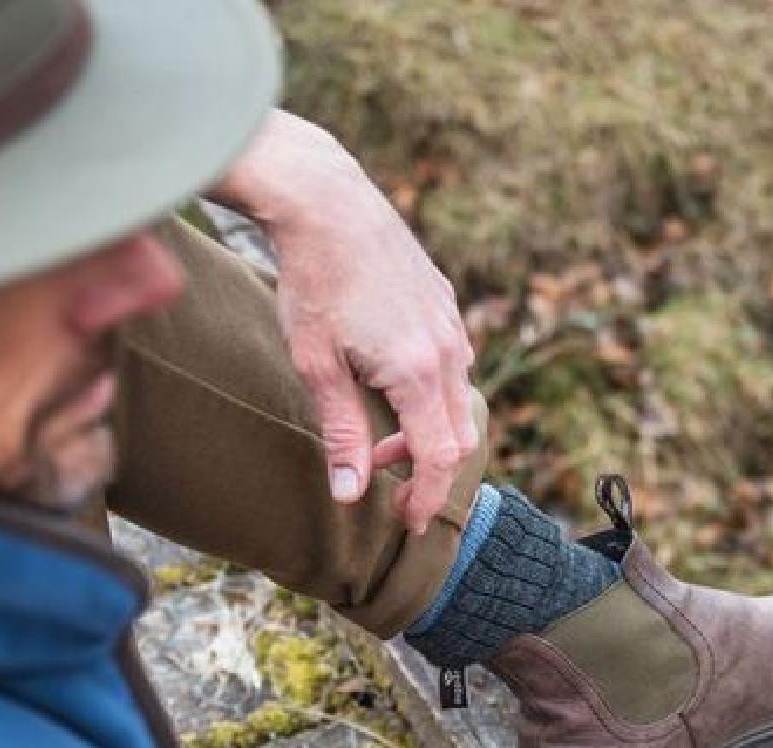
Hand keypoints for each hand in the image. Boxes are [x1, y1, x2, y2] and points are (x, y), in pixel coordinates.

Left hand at [213, 110, 476, 535]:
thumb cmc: (313, 282)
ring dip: (429, 430)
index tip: (408, 521)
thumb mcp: (317, 366)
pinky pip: (454, 367)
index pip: (439, 458)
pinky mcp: (445, 306)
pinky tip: (391, 384)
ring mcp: (451, 326)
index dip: (426, 498)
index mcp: (418, 373)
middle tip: (387, 481)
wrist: (327, 201)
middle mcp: (447, 351)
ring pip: (459, 401)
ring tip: (382, 433)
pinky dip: (433, 396)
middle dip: (429, 469)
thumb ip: (341, 434)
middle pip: (460, 436)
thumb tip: (350, 494)